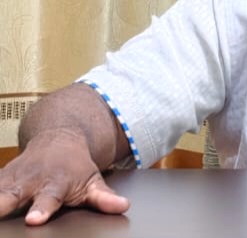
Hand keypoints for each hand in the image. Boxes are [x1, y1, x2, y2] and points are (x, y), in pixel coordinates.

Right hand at [0, 128, 129, 224]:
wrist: (59, 139)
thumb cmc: (76, 167)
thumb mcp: (93, 181)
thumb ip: (104, 197)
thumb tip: (122, 206)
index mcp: (55, 183)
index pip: (48, 200)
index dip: (41, 209)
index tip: (35, 219)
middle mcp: (29, 181)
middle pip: (10, 197)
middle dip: (0, 207)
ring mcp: (11, 179)